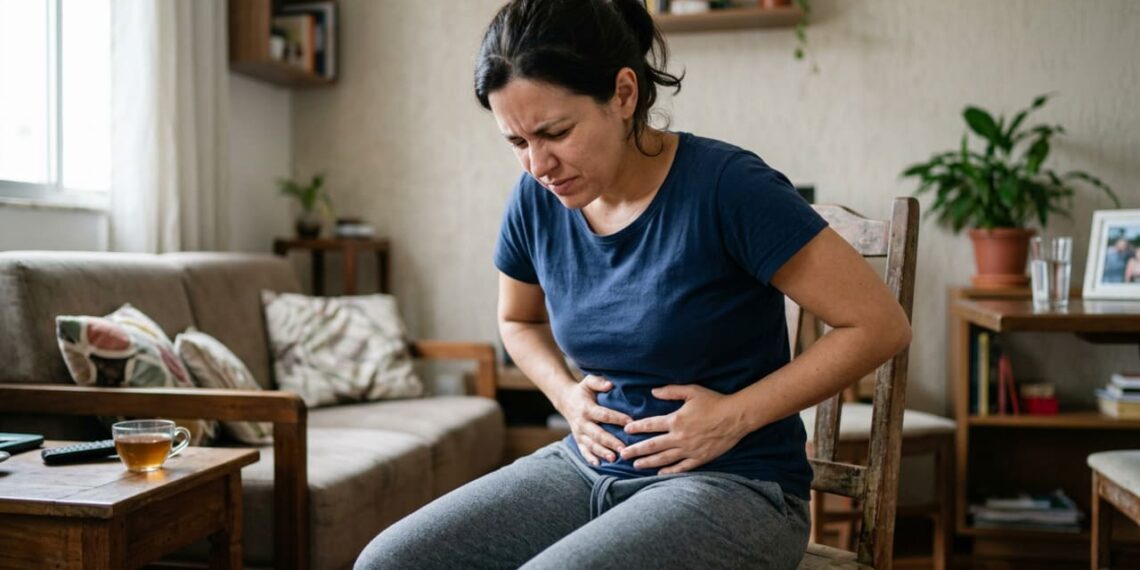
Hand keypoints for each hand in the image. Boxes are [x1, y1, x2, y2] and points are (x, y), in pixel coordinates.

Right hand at [557, 375, 632, 465]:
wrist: (565, 400)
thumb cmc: (582, 390)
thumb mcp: (588, 381)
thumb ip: (599, 382)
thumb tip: (610, 385)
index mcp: (587, 408)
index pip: (604, 415)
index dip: (617, 418)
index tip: (631, 422)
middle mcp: (582, 422)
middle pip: (598, 434)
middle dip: (611, 442)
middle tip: (624, 449)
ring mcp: (579, 433)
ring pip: (591, 445)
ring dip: (602, 452)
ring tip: (614, 459)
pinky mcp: (578, 439)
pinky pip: (583, 451)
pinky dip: (589, 458)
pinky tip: (598, 464)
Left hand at [620, 384, 749, 474]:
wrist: (736, 417)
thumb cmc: (714, 401)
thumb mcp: (691, 391)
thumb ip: (671, 391)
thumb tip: (653, 391)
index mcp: (676, 420)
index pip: (651, 425)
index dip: (637, 428)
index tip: (626, 430)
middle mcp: (680, 437)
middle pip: (653, 445)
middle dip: (636, 450)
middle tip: (622, 455)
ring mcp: (689, 449)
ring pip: (664, 458)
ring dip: (648, 462)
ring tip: (636, 465)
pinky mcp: (700, 458)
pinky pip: (682, 467)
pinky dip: (670, 471)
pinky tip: (660, 473)